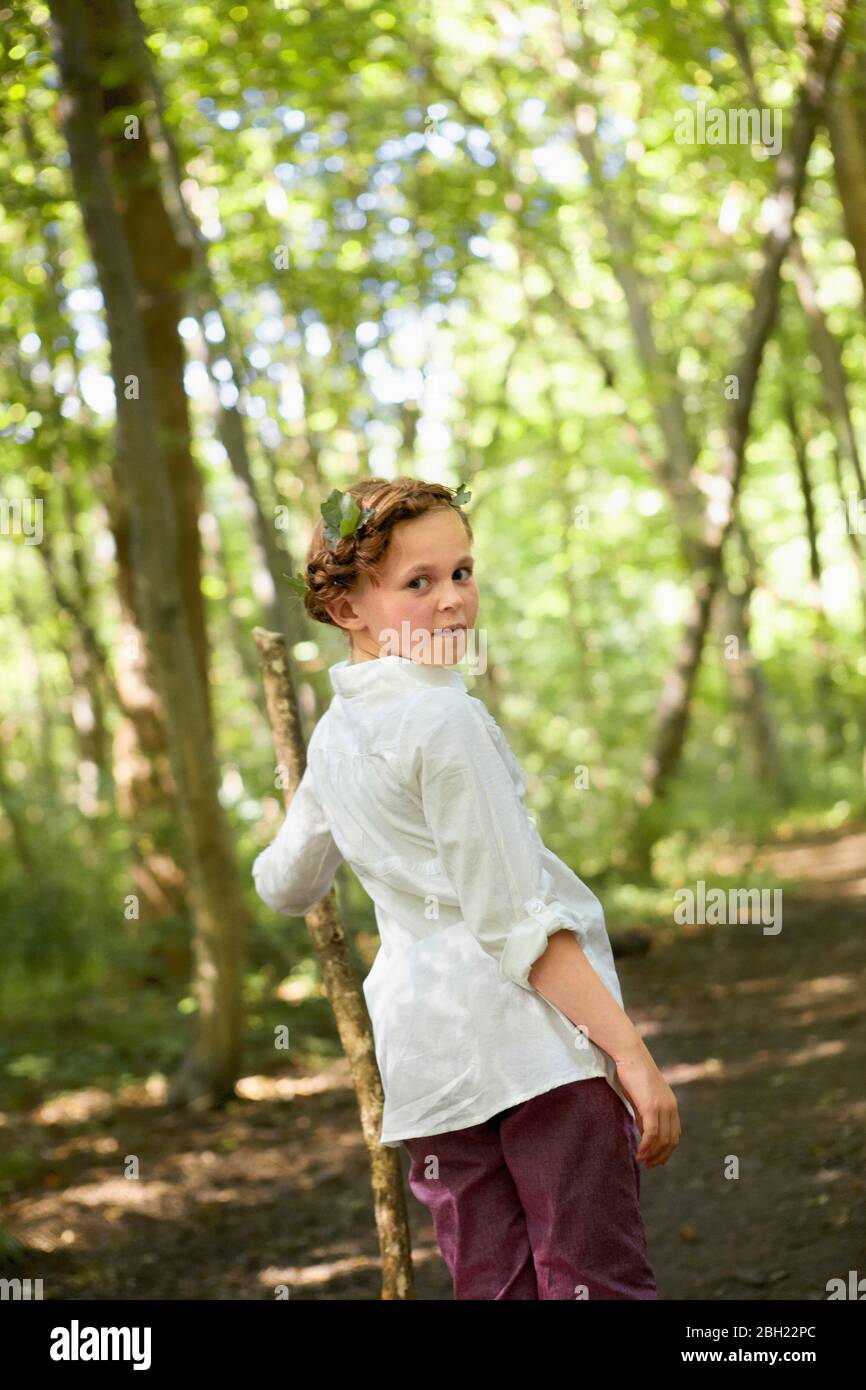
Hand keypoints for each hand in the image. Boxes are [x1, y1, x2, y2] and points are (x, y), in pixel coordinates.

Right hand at [614, 1041, 680, 1167]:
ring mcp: (662, 1107)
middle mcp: (670, 1107)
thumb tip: (644, 1133)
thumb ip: (645, 1115)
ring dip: (652, 1154)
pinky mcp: (651, 1106)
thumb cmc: (632, 1074)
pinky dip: (646, 1146)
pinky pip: (651, 1133)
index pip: (674, 1134)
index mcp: (671, 1105)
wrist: (630, 1055)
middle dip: (660, 1156)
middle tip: (649, 1166)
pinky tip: (639, 1153)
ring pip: (662, 1139)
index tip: (657, 1160)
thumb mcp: (641, 1098)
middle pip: (671, 1140)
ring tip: (641, 1161)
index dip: (667, 1150)